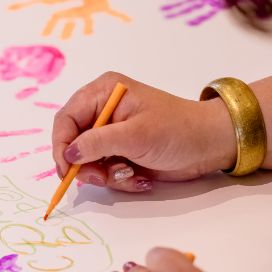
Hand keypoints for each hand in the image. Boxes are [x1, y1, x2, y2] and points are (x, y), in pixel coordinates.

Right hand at [52, 72, 235, 190]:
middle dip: (86, 164)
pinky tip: (139, 177)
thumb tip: (68, 154)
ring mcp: (110, 133)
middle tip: (103, 176)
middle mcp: (102, 110)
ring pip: (86, 161)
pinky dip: (117, 178)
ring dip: (105, 174)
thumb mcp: (136, 135)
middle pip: (72, 142)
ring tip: (130, 174)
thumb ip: (97, 143)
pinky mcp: (119, 152)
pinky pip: (103, 170)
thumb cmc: (177, 130)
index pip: (66, 119)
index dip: (61, 145)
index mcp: (103, 93)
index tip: (67, 170)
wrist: (209, 145)